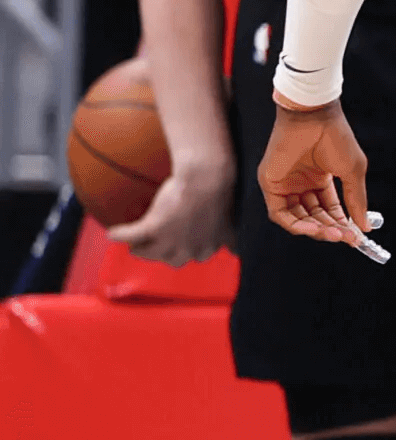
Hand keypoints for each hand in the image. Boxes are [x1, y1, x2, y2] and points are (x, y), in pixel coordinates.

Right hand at [105, 153, 233, 264]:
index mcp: (209, 247)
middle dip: (162, 255)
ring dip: (140, 250)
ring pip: (149, 252)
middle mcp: (190, 249)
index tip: (181, 246)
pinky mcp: (154, 227)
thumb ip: (231, 238)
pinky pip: (131, 235)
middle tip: (153, 248)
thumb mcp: (231, 222)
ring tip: (133, 245)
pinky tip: (112, 233)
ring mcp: (171, 240)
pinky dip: (121, 235)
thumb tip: (238, 252)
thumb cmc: (222, 194)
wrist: (208, 178)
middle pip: (172, 260)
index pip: (195, 257)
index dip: (187, 251)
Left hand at [256, 100, 372, 249]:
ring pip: (298, 219)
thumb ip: (356, 200)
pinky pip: (281, 214)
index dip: (341, 223)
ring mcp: (285, 185)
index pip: (329, 208)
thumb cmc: (336, 139)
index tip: (354, 237)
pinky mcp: (270, 186)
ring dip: (315, 230)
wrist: (313, 118)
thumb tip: (365, 227)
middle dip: (330, 229)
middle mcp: (301, 183)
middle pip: (314, 216)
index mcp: (320, 177)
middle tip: (345, 237)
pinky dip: (296, 225)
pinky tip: (314, 228)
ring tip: (333, 234)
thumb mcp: (352, 172)